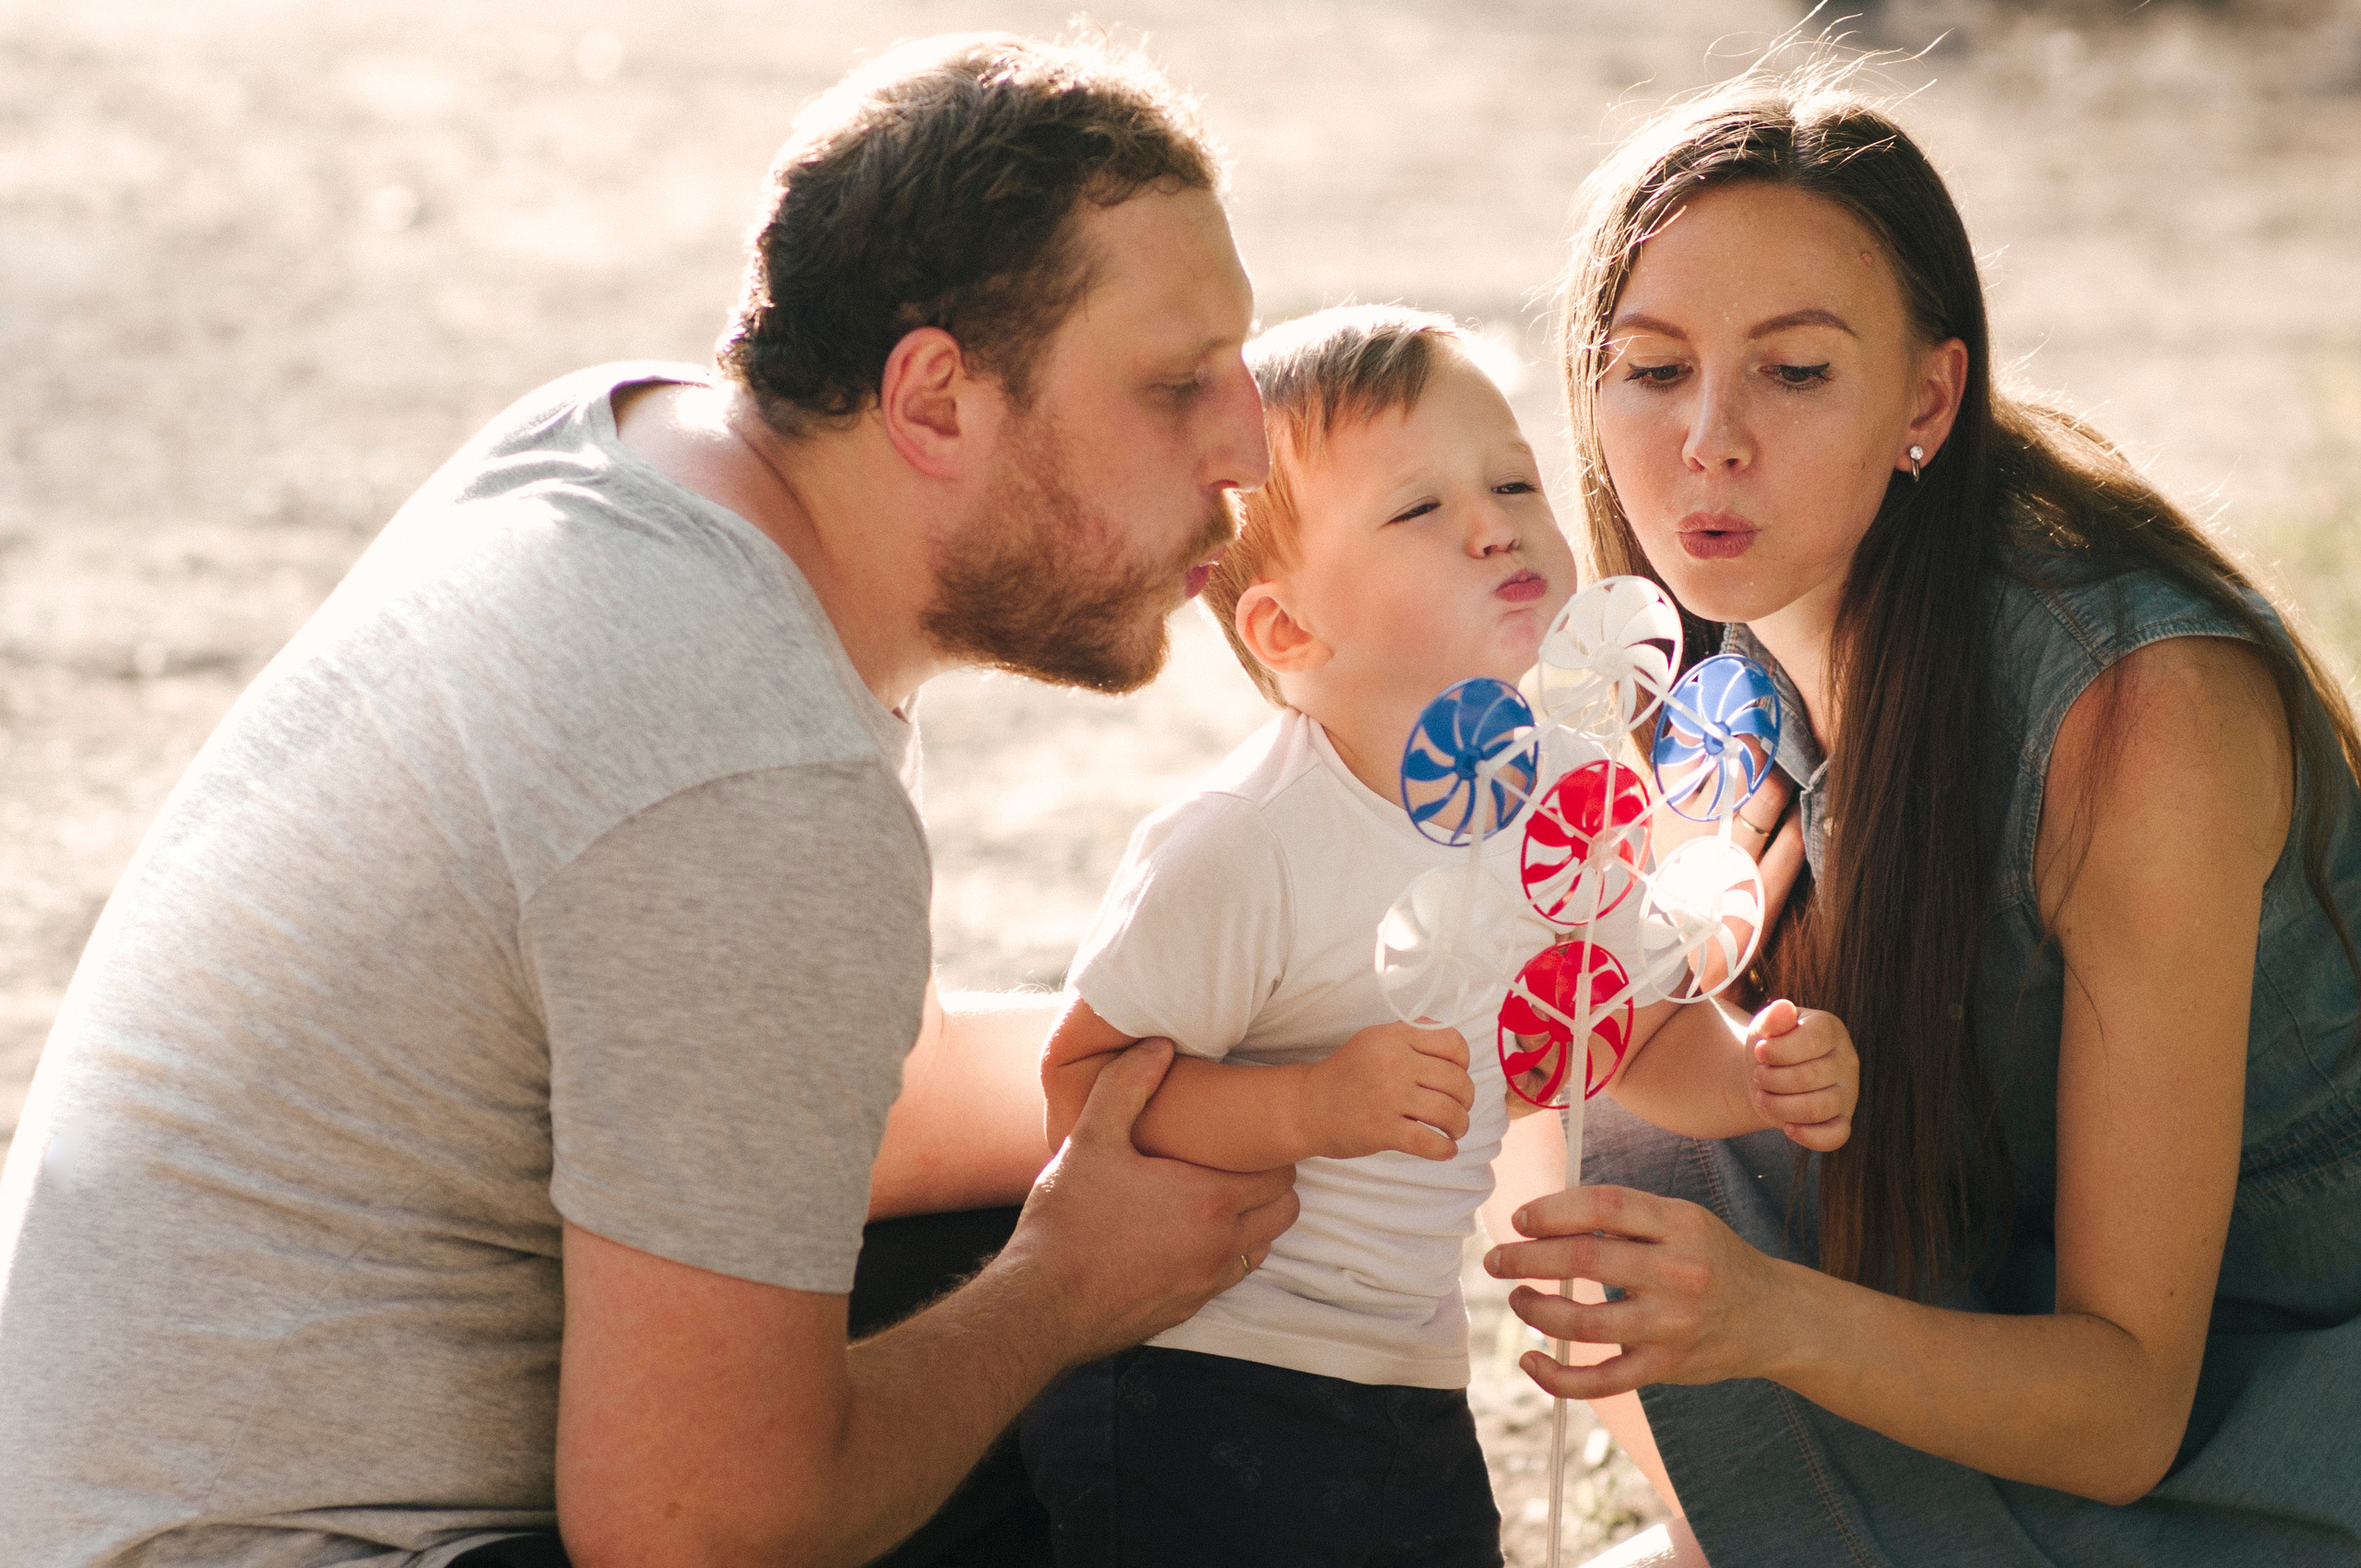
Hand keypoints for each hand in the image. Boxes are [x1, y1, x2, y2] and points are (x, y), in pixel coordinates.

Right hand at [1001, 1038, 1299, 1363]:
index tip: (1243, 1136)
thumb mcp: (1091, 1140)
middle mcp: (1220, 1246)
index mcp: (1210, 1200)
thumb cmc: (1066, 1222)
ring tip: (1210, 1198)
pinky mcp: (1186, 1310)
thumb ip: (1127, 1086)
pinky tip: (1181, 1236)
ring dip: (1250, 1222)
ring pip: (1261, 1248)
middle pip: (1284, 1211)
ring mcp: (1205, 1284)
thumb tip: (1157, 1046)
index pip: (1281, 1172)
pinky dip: (1221, 1255)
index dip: (1267, 1150)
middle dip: (1268, 1184)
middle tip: (1231, 1162)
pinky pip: (1227, 1278)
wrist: (1040, 1303)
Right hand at [1301, 1021, 1473, 1160]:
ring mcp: (1388, 1096)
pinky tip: (1446, 1150)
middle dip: (1465, 1100)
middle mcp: (1394, 1062)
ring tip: (1453, 1131)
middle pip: (1456, 1080)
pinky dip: (1445, 1150)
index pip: (1453, 1044)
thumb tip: (1455, 1048)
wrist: (1306, 1106)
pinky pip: (1430, 1142)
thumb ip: (1411, 1037)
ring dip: (1459, 1125)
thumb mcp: (1374, 1040)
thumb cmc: (1346, 1075)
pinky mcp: (1383, 1129)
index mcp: (1394, 1037)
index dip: (1463, 1063)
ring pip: (1448, 1112)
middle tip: (1457, 1110)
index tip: (1456, 1077)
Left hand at [1483, 1183, 1789, 1397]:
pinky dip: (1558, 1377)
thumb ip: (1624, 1217)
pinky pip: (1602, 1381)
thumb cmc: (1710, 1259)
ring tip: (1518, 1297)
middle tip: (1497, 1259)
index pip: (1604, 1206)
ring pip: (1585, 1322)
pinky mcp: (1666, 1367)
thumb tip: (1544, 1217)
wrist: (1772, 1316)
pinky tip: (1532, 1360)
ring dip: (1537, 1309)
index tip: (1520, 1219)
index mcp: (1680, 1223)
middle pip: (1586, 1259)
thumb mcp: (1682, 1220)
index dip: (1553, 1209)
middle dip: (1527, 1258)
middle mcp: (1679, 1272)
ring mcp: (1672, 1325)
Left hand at [1747, 999, 1853, 1150]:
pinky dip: (1810, 1137)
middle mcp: (1847, 1060)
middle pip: (1811, 1077)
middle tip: (1758, 1076)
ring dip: (1781, 1106)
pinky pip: (1836, 1136)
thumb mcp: (1764, 1027)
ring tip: (1762, 1097)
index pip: (1813, 1040)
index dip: (1779, 1050)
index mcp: (1831, 1029)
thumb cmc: (1768, 1046)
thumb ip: (1773, 1018)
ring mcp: (1848, 1092)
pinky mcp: (1843, 1120)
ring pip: (1819, 1108)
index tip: (1759, 1052)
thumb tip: (1784, 1009)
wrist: (1767, 1074)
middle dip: (1773, 1079)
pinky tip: (1787, 1129)